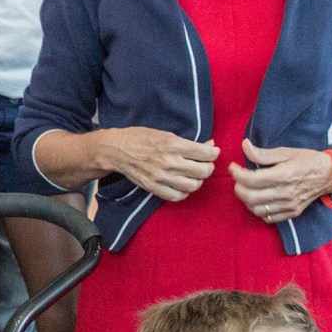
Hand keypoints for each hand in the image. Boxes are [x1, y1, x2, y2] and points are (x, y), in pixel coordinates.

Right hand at [94, 125, 217, 200]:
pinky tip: (182, 184)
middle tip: (204, 163)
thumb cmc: (142, 138)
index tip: (212, 152)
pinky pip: (178, 196)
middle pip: (203, 171)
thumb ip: (188, 142)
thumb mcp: (166, 134)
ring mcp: (161, 177)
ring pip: (193, 186)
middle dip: (208, 167)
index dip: (214, 153)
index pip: (205, 154)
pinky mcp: (154, 188)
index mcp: (173, 145)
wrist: (117, 150)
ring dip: (198, 180)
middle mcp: (169, 162)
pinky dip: (184, 192)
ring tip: (193, 175)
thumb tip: (210, 146)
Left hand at [231, 140, 331, 223]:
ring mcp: (288, 205)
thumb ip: (263, 153)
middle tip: (238, 180)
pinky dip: (259, 211)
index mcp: (283, 175)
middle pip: (250, 197)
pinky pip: (268, 218)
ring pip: (257, 209)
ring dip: (246, 201)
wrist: (330, 175)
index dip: (237, 173)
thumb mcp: (286, 152)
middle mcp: (285, 192)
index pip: (251, 179)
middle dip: (238, 188)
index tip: (233, 167)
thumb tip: (244, 146)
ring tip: (247, 190)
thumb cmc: (307, 160)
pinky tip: (258, 200)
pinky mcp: (292, 212)